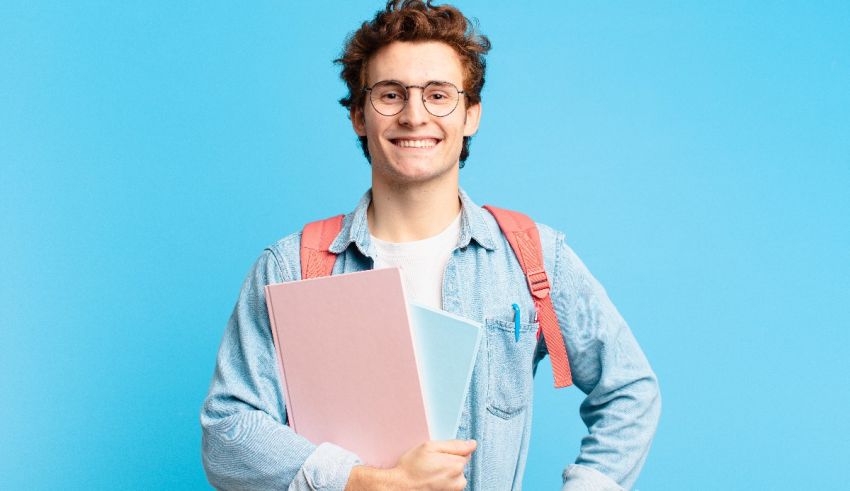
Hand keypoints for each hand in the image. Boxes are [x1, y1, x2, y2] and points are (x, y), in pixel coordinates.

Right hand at [345, 439, 476, 490]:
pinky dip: (444, 482)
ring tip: (431, 472)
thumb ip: (453, 444)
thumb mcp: (429, 447)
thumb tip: (472, 444)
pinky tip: (432, 480)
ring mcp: (454, 490)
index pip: (465, 451)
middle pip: (461, 464)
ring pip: (456, 475)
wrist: (400, 487)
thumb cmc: (411, 468)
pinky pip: (451, 484)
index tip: (438, 454)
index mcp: (456, 464)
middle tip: (432, 462)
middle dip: (449, 461)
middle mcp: (458, 479)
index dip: (450, 450)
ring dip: (447, 472)